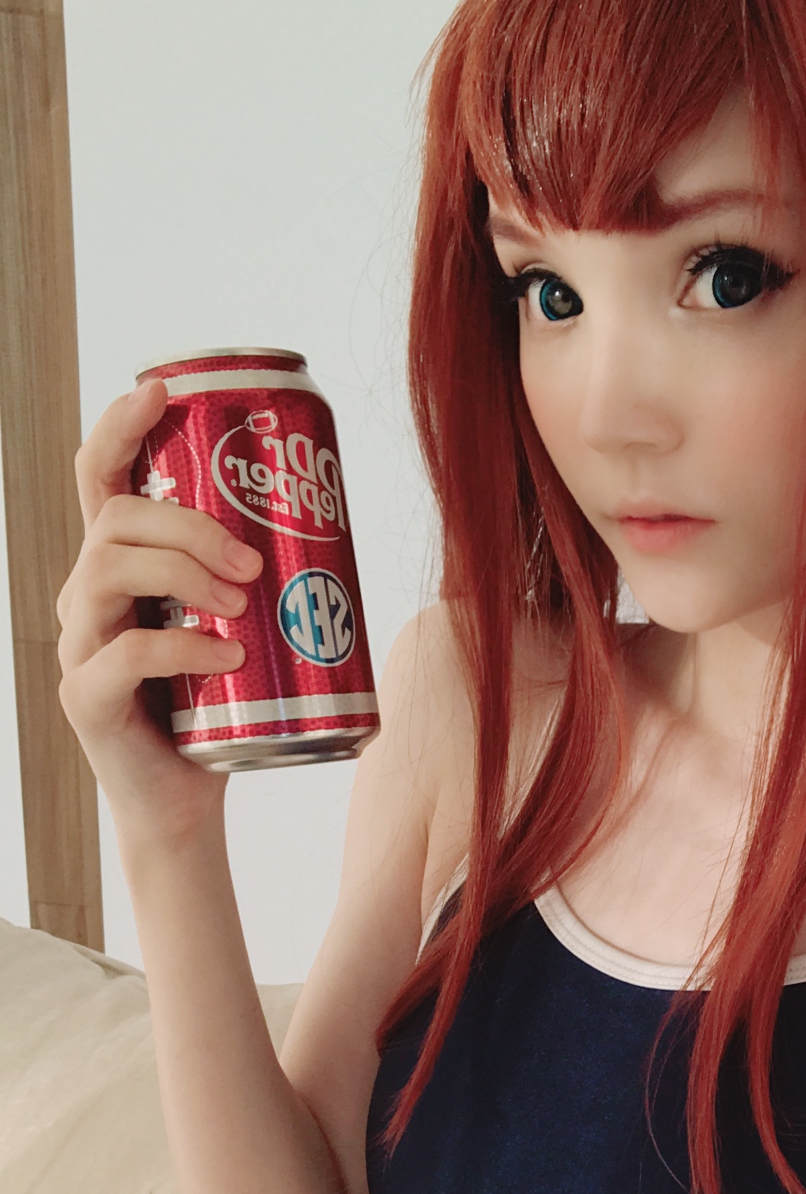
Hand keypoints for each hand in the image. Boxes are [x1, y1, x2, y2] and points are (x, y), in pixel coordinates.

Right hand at [56, 376, 264, 846]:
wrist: (188, 804)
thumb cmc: (219, 708)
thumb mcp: (241, 627)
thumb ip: (261, 577)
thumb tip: (339, 524)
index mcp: (118, 566)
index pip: (100, 476)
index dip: (120, 424)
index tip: (162, 389)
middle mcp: (86, 595)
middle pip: (114, 519)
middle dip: (187, 524)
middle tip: (253, 559)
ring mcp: (78, 645)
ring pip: (107, 571)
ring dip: (181, 573)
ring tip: (241, 603)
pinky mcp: (86, 698)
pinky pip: (122, 654)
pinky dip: (179, 646)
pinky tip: (223, 655)